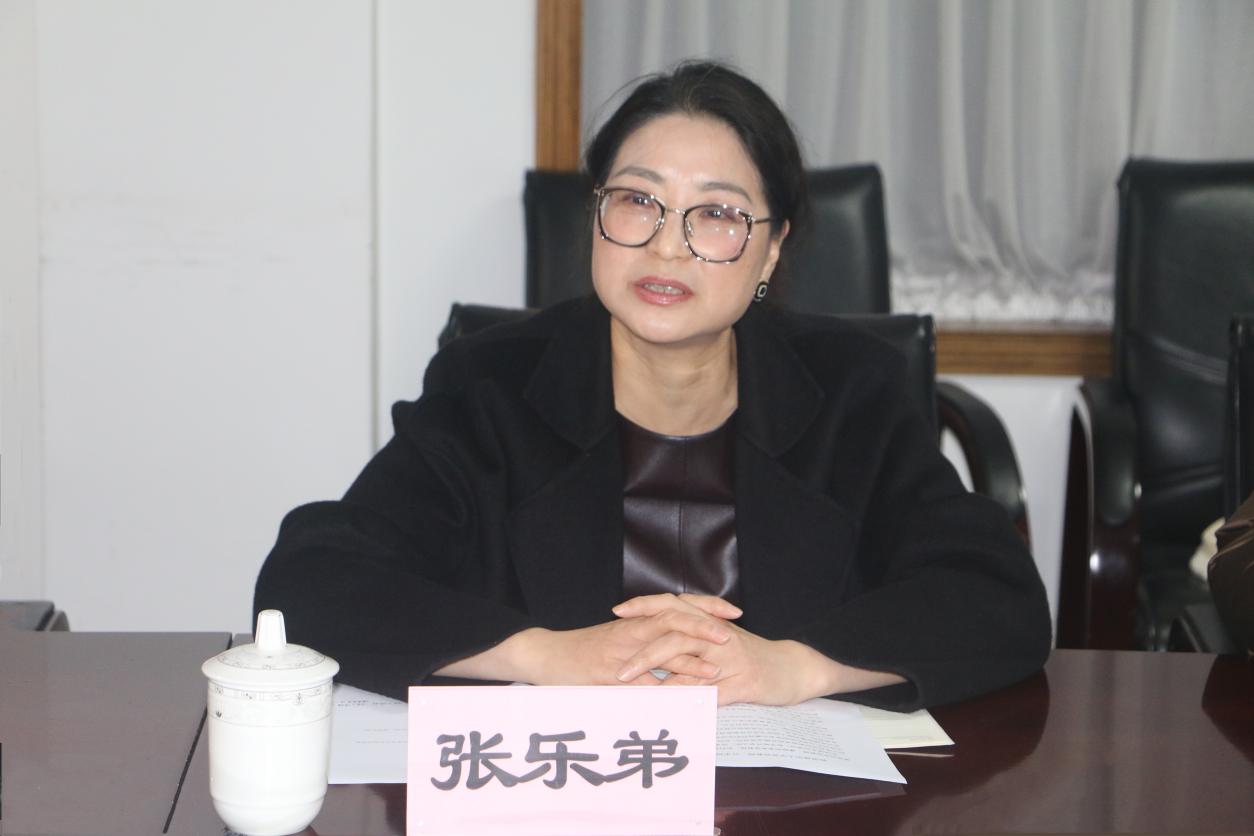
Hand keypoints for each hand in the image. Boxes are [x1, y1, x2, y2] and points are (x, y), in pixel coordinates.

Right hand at [493, 597, 736, 686]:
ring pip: (659, 647)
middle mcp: (630, 631)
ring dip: (690, 658)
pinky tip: (680, 696)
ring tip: (717, 668)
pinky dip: (661, 687)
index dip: (705, 605)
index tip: (732, 610)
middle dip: (703, 624)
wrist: (544, 655)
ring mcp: (620, 652)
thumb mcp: (616, 640)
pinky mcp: (607, 674)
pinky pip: (639, 681)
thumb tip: (678, 653)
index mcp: (636, 621)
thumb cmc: (582, 650)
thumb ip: (644, 642)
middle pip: (672, 618)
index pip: (676, 605)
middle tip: (730, 632)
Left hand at [612, 595, 811, 704]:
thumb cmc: (751, 656)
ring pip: (691, 662)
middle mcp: (717, 636)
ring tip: (639, 693)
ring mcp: (731, 658)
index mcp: (710, 622)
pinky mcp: (744, 682)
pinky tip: (673, 711)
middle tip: (620, 672)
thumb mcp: (719, 643)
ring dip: (662, 679)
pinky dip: (692, 700)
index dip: (645, 607)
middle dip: (645, 653)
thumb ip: (690, 644)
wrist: (793, 667)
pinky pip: (713, 691)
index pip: (673, 606)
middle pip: (676, 635)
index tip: (618, 612)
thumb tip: (655, 652)